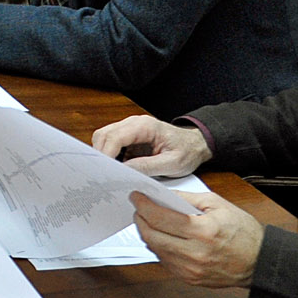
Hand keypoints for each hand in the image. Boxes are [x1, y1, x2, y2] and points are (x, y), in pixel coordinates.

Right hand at [92, 115, 212, 177]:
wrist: (196, 145)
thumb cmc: (188, 151)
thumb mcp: (172, 163)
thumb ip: (148, 166)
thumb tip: (124, 171)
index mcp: (144, 126)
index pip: (115, 137)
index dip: (106, 154)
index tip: (104, 171)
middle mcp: (133, 123)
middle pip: (104, 135)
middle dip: (100, 155)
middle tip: (104, 174)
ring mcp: (129, 129)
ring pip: (104, 138)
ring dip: (104, 155)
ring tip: (111, 172)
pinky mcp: (129, 138)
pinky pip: (111, 144)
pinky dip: (110, 156)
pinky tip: (117, 169)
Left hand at [130, 191, 262, 287]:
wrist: (260, 262)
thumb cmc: (243, 232)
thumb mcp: (218, 205)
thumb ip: (187, 199)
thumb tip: (162, 195)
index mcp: (202, 231)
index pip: (160, 217)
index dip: (143, 206)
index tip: (136, 197)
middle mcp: (194, 253)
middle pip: (151, 235)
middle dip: (140, 219)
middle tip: (138, 209)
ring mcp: (190, 269)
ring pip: (155, 249)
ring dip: (147, 233)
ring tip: (148, 221)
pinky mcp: (189, 279)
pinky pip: (164, 261)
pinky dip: (158, 247)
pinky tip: (161, 237)